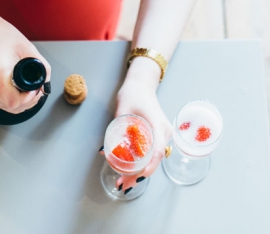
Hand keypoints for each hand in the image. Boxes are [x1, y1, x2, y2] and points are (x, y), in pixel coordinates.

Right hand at [0, 10, 50, 113]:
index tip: (35, 91)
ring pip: (1, 106)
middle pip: (9, 107)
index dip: (28, 99)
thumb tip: (45, 83)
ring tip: (22, 89)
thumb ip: (41, 66)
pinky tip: (10, 89)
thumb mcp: (26, 47)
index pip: (14, 101)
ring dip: (15, 101)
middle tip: (33, 91)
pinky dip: (4, 98)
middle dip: (25, 102)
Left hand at [113, 58, 170, 192]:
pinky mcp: (158, 136)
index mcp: (158, 126)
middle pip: (154, 159)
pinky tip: (129, 171)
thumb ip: (116, 131)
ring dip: (140, 171)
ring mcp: (163, 135)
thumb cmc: (133, 94)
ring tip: (123, 182)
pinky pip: (152, 153)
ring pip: (153, 158)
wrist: (142, 84)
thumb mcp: (122, 110)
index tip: (137, 177)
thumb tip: (104, 152)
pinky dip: (142, 163)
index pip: (156, 151)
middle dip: (139, 175)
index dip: (148, 167)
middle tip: (122, 185)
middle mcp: (164, 132)